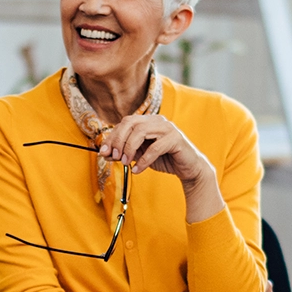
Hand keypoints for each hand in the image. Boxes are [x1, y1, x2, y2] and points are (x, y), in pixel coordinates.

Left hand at [100, 113, 223, 220]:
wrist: (188, 168)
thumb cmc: (164, 159)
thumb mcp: (140, 155)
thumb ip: (125, 152)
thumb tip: (105, 153)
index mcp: (148, 121)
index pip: (125, 123)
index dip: (112, 137)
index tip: (103, 152)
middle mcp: (157, 120)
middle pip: (131, 123)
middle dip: (118, 140)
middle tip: (114, 157)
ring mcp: (167, 128)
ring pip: (141, 132)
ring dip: (129, 148)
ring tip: (126, 163)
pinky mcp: (175, 139)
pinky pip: (155, 148)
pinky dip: (144, 160)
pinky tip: (137, 170)